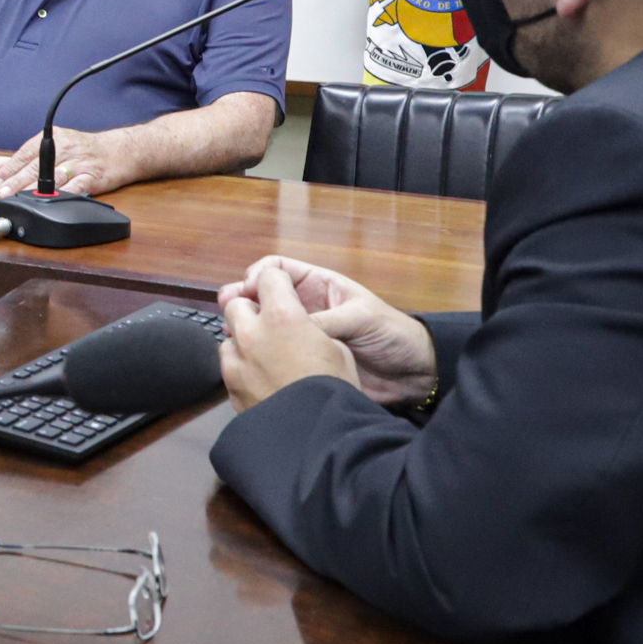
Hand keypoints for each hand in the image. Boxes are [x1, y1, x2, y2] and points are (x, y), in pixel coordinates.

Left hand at [0, 126, 134, 198]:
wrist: (120, 151)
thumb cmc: (85, 150)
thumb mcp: (57, 146)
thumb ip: (28, 157)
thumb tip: (0, 168)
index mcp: (54, 139)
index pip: (26, 153)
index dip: (10, 168)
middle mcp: (66, 149)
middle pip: (36, 165)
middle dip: (16, 180)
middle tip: (0, 191)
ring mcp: (79, 163)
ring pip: (51, 177)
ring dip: (32, 189)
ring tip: (17, 197)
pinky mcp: (92, 177)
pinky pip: (74, 187)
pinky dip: (60, 195)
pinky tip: (48, 202)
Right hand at [219, 255, 436, 407]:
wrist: (413, 374)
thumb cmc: (393, 335)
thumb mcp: (362, 318)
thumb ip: (327, 320)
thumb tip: (291, 328)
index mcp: (320, 286)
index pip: (278, 269)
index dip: (260, 274)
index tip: (249, 288)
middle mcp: (306, 308)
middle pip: (264, 296)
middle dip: (243, 299)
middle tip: (229, 310)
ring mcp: (302, 334)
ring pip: (265, 326)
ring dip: (247, 327)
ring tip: (233, 335)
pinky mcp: (303, 360)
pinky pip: (275, 353)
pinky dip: (259, 353)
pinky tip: (249, 357)